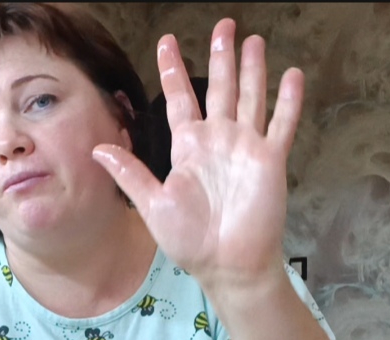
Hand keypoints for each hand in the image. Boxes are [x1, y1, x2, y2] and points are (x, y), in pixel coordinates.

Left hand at [93, 18, 302, 289]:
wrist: (227, 264)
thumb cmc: (190, 240)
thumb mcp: (153, 204)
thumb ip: (130, 173)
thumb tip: (98, 149)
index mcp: (188, 147)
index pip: (179, 98)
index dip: (172, 69)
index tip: (167, 41)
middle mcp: (218, 140)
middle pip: (219, 88)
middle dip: (220, 56)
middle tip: (224, 24)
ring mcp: (245, 147)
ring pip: (250, 97)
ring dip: (251, 69)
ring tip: (253, 40)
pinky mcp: (270, 159)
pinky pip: (280, 123)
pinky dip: (287, 100)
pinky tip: (291, 74)